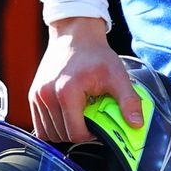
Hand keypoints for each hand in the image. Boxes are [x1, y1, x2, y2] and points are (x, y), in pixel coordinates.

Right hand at [29, 17, 143, 144]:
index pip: (76, 134)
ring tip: (79, 115)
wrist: (75, 35)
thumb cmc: (95, 54)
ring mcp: (37, 96)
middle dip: (79, 132)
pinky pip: (41, 125)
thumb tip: (136, 124)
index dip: (91, 135)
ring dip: (66, 130)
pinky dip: (54, 126)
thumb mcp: (118, 76)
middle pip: (62, 135)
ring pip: (49, 133)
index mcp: (67, 92)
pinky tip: (67, 115)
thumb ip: (129, 101)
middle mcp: (47, 95)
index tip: (98, 123)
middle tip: (90, 118)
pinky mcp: (33, 95)